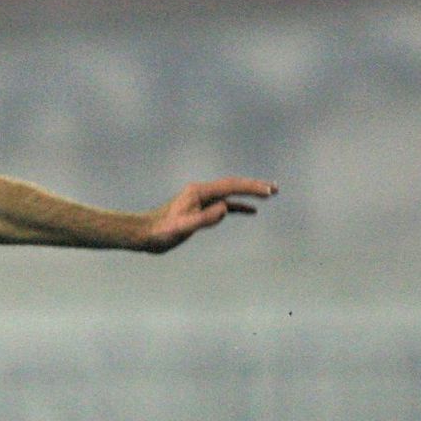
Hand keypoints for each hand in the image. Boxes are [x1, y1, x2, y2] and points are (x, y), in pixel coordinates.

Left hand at [140, 177, 278, 252]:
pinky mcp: (200, 210)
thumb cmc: (160, 232)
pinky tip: (251, 211)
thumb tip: (225, 208)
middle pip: (233, 185)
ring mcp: (201, 200)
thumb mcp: (182, 227)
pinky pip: (224, 205)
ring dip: (249, 194)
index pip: (230, 186)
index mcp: (198, 192)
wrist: (144, 235)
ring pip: (230, 194)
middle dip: (255, 186)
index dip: (250, 188)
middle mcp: (201, 192)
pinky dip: (238, 207)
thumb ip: (204, 218)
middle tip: (276, 189)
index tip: (268, 191)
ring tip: (270, 194)